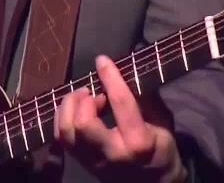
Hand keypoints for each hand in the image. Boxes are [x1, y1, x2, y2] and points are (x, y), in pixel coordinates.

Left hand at [54, 55, 186, 182]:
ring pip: (66, 131)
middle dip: (83, 100)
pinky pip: (60, 138)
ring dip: (69, 107)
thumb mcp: (162, 120)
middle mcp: (112, 153)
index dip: (110, 77)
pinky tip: (75, 110)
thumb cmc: (160, 146)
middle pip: (83, 124)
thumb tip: (128, 68)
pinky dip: (62, 118)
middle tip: (93, 93)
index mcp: (138, 141)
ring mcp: (93, 161)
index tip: (102, 60)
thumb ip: (145, 96)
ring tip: (83, 99)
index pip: (120, 103)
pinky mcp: (82, 163)